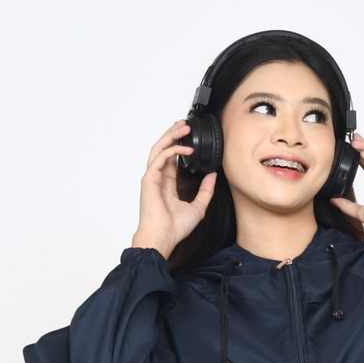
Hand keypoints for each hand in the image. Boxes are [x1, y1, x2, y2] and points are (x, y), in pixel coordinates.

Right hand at [131, 120, 216, 257]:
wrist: (164, 237)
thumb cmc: (175, 228)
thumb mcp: (198, 207)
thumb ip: (206, 190)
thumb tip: (213, 175)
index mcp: (167, 185)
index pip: (171, 160)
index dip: (179, 147)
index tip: (189, 138)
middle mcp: (158, 179)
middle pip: (163, 150)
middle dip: (173, 135)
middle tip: (185, 125)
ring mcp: (152, 178)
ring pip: (159, 149)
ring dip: (171, 136)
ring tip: (183, 127)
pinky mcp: (150, 178)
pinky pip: (160, 157)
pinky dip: (172, 150)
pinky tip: (186, 149)